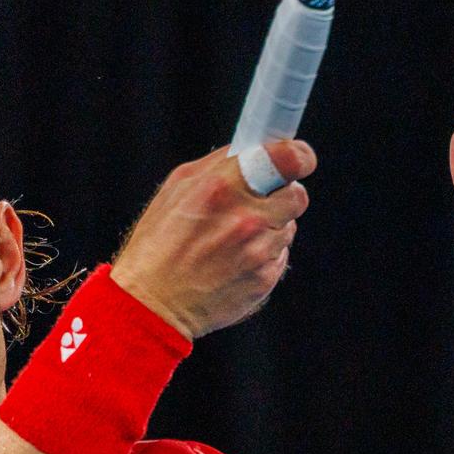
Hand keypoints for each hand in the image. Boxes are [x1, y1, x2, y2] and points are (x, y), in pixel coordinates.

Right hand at [111, 140, 315, 338]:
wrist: (153, 304)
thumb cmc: (158, 244)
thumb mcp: (177, 188)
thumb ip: (218, 164)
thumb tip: (254, 148)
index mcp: (221, 187)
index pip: (286, 159)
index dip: (300, 156)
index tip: (300, 159)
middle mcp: (245, 218)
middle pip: (296, 195)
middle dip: (282, 194)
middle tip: (258, 202)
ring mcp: (258, 251)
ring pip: (288, 226)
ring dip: (270, 227)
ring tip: (233, 239)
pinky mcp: (265, 278)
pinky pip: (280, 254)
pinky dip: (264, 254)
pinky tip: (234, 260)